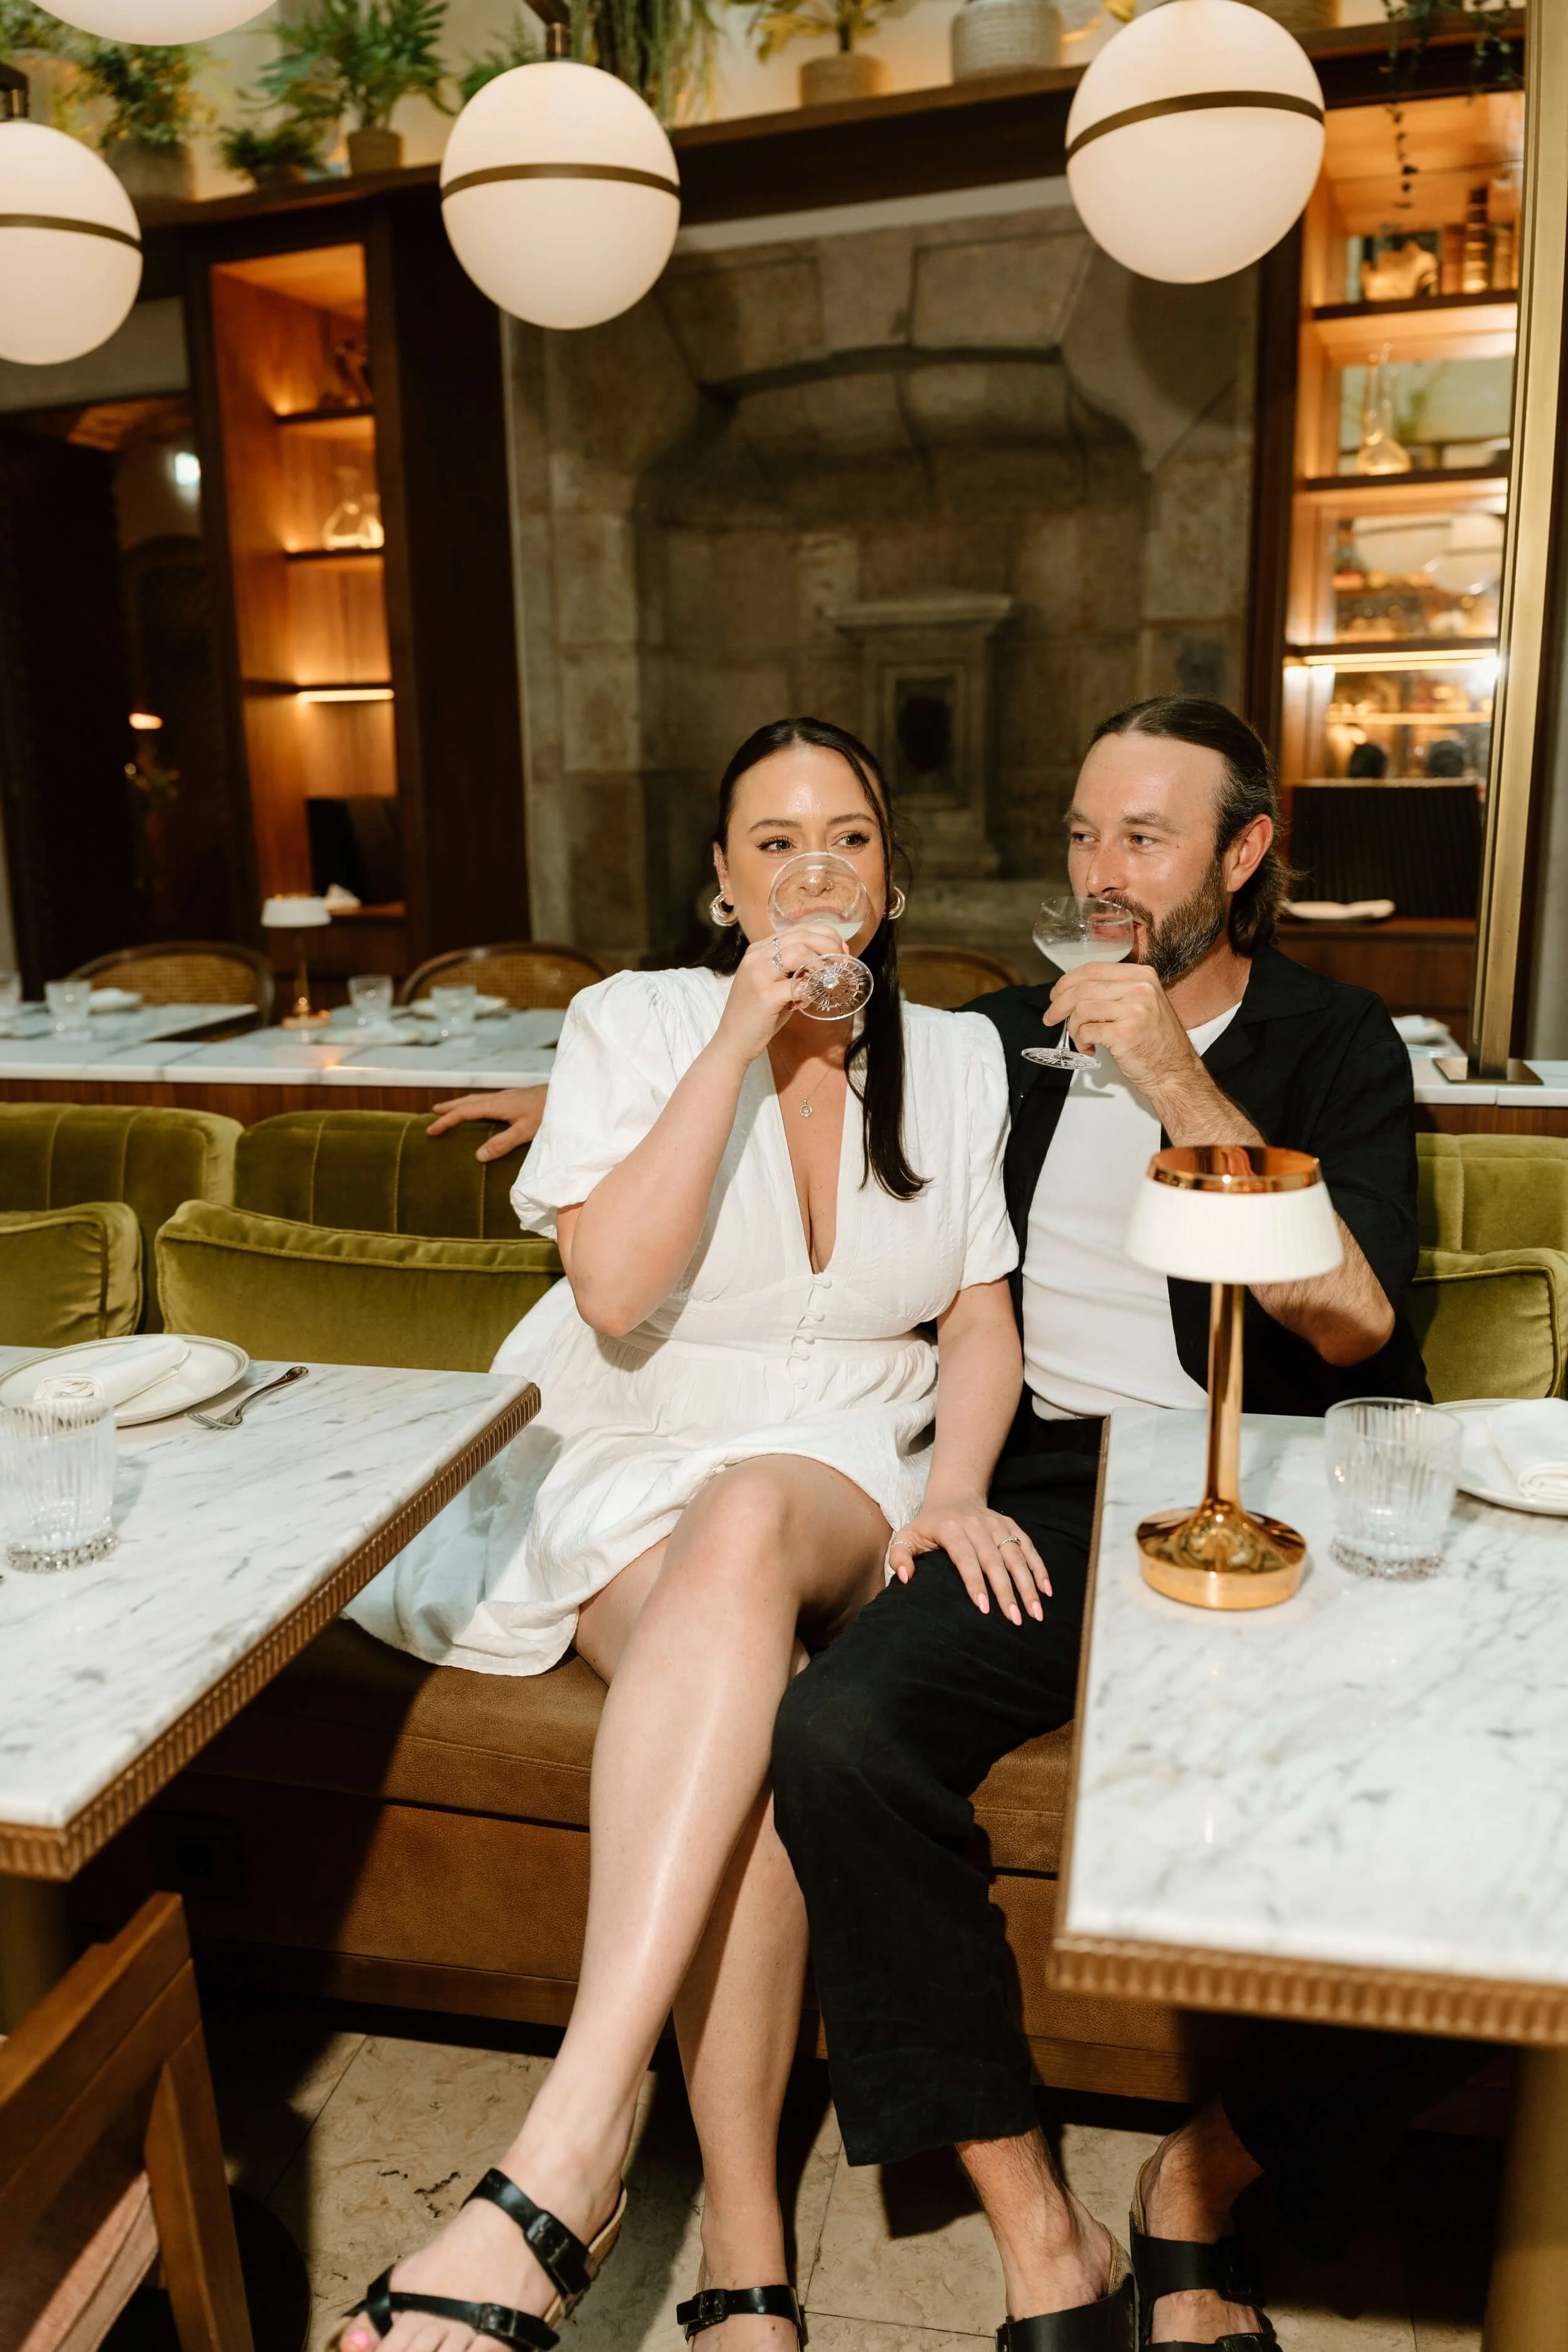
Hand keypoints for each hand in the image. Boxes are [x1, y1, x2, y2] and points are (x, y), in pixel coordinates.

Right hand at [427, 1087, 546, 1160]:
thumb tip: (478, 1155)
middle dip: (448, 1108)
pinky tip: (479, 1110)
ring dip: (460, 1104)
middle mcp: (499, 1098)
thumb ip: (502, 1143)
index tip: (431, 1129)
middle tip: (432, 1114)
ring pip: (476, 1099)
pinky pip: (486, 1100)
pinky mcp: (514, 1098)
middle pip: (467, 1101)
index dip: (446, 1121)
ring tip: (448, 1110)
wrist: (567, 1095)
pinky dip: (474, 1105)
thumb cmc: (548, 1113)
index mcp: (497, 1105)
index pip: (464, 1112)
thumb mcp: (525, 1131)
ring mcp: (506, 1096)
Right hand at [712, 926, 849, 1066]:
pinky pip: (798, 984)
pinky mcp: (764, 995)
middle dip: (830, 948)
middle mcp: (756, 956)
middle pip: (802, 937)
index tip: (841, 951)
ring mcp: (758, 974)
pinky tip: (811, 999)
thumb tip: (830, 961)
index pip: (798, 930)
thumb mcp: (774, 984)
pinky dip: (811, 990)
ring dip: (821, 965)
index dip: (826, 937)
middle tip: (842, 964)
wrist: (733, 1041)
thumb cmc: (759, 1015)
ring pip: (799, 952)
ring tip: (828, 980)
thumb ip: (795, 970)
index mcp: (758, 950)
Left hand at [886, 1492, 1050, 1623]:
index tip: (984, 1608)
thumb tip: (904, 1579)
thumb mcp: (907, 1536)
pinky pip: (1029, 1547)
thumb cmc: (928, 1526)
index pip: (965, 1557)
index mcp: (951, 1528)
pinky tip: (1047, 1591)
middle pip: (994, 1560)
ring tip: (1035, 1612)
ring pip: (1015, 1555)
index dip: (975, 1582)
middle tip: (1015, 1619)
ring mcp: (997, 1524)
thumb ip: (900, 1557)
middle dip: (1006, 1591)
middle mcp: (977, 1525)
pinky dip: (1039, 1568)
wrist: (953, 1496)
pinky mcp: (1012, 1526)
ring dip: (1028, 1584)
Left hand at [1047, 957, 1201, 1100]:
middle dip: (1059, 1005)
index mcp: (1142, 976)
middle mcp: (1140, 988)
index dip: (1067, 981)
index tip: (1055, 995)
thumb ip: (1114, 991)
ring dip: (1073, 1028)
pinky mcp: (1124, 1034)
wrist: (1175, 1071)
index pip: (1093, 969)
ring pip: (1081, 1010)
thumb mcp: (1142, 1004)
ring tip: (1081, 1040)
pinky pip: (1086, 1031)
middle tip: (1051, 1018)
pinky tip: (1090, 1049)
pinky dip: (1081, 1042)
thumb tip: (1073, 990)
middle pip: (1082, 988)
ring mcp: (1133, 1010)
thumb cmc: (1155, 1041)